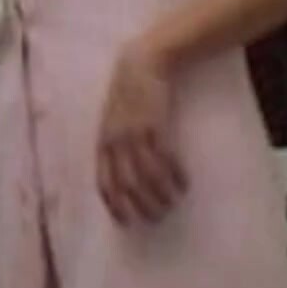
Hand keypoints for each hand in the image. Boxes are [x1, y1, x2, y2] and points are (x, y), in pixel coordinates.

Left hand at [96, 42, 186, 224]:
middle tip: (155, 219)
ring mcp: (136, 134)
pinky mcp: (157, 126)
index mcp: (103, 143)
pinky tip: (184, 184)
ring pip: (147, 176)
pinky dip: (175, 175)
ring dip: (161, 194)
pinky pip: (166, 158)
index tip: (125, 223)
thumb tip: (121, 174)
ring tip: (172, 204)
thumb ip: (113, 145)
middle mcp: (116, 142)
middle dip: (141, 206)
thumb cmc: (127, 95)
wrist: (141, 64)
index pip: (103, 182)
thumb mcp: (112, 121)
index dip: (114, 205)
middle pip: (126, 185)